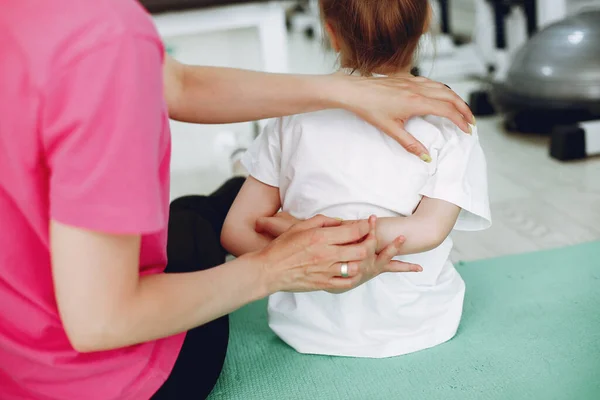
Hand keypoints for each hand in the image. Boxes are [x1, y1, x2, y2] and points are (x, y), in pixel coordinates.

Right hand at [254, 214, 420, 294]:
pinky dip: (356, 276)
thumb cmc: (282, 247)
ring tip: (370, 255)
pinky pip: (347, 282)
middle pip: (360, 249)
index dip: (365, 226)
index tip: (371, 222)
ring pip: (357, 267)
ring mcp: (326, 271)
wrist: (269, 270)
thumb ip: (322, 221)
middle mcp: (326, 254)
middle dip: (371, 242)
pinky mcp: (324, 284)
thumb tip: (340, 221)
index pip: (352, 231)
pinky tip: (360, 272)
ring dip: (366, 261)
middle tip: (374, 237)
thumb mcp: (300, 227)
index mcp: (320, 237)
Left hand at [335, 73, 473, 160]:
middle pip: (451, 97)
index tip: (467, 131)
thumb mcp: (390, 129)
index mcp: (416, 102)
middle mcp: (418, 89)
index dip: (460, 121)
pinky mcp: (407, 78)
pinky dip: (442, 90)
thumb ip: (410, 143)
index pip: (447, 111)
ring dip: (455, 99)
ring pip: (443, 87)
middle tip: (471, 122)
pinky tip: (441, 96)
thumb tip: (425, 156)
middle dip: (464, 110)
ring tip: (461, 110)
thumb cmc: (369, 108)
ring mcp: (413, 81)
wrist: (354, 91)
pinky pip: (431, 82)